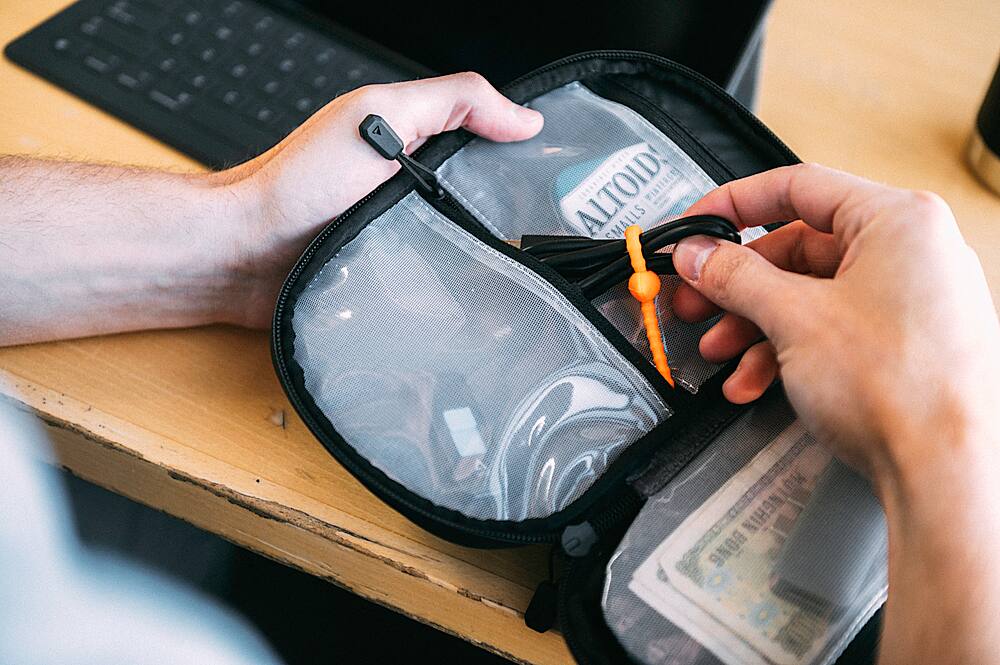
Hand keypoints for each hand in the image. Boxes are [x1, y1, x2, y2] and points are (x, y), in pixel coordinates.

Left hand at [218, 72, 542, 327]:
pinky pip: (438, 290)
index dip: (526, 157)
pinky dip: (456, 298)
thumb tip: (522, 117)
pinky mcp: (394, 285)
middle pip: (486, 203)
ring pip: (467, 251)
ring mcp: (405, 241)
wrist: (244, 256)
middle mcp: (414, 194)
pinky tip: (475, 305)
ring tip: (516, 276)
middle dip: (515, 219)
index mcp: (416, 146)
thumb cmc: (298, 184)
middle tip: (548, 237)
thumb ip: (452, 102)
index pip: (490, 146)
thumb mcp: (379, 116)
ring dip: (487, 264)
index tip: (566, 175)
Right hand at [670, 164, 999, 482]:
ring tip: (720, 350)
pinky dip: (786, 350)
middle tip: (694, 297)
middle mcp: (913, 252)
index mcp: (898, 221)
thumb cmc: (903, 390)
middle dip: (736, 284)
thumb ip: (734, 276)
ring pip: (809, 295)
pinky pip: (831, 328)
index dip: (733, 205)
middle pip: (798, 248)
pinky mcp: (905, 342)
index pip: (797, 187)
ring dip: (753, 324)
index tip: (696, 226)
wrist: (947, 473)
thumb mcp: (793, 318)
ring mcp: (912, 299)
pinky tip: (756, 380)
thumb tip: (699, 254)